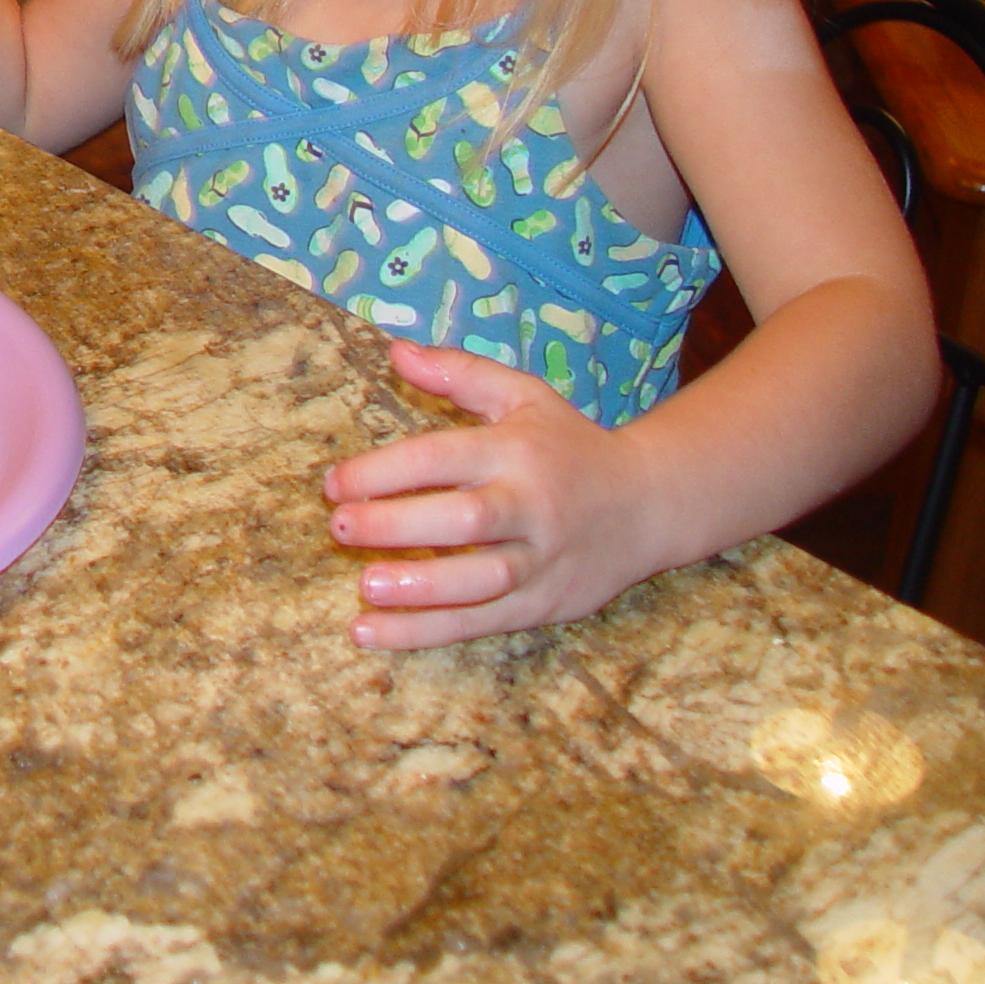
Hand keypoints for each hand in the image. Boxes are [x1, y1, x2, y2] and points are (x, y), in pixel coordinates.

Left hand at [321, 339, 666, 649]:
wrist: (650, 504)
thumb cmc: (569, 446)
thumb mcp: (523, 396)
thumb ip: (460, 373)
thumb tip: (396, 351)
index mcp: (517, 451)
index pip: (443, 458)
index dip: (385, 471)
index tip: (334, 483)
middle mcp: (530, 506)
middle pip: (464, 520)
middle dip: (399, 525)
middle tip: (340, 527)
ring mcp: (541, 560)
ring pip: (481, 580)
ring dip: (420, 589)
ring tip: (364, 587)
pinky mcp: (543, 604)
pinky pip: (480, 622)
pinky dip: (425, 633)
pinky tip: (372, 634)